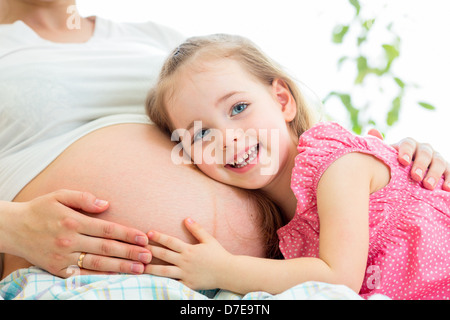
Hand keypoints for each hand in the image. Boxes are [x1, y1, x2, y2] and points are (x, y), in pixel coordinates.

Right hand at [1, 190, 151, 277]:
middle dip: (130, 252)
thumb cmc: (40, 209)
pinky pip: (82, 274)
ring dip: (121, 267)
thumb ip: (84, 198)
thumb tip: (106, 204)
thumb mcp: (59, 195)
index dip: (127, 234)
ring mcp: (63, 257)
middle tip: (149, 256)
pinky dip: (100, 276)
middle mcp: (70, 241)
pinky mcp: (57, 269)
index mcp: (73, 221)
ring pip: (98, 263)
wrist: (13, 228)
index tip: (144, 237)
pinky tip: (116, 276)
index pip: (107, 229)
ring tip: (139, 269)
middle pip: (106, 248)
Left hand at [145, 218, 230, 289]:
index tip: (148, 233)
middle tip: (138, 247)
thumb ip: (197, 229)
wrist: (228, 272)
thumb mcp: (209, 239)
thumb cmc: (219, 254)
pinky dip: (162, 283)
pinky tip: (151, 282)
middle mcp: (185, 261)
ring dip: (150, 268)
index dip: (159, 237)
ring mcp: (185, 274)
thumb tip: (186, 218)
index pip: (170, 242)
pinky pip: (172, 284)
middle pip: (164, 255)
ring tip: (139, 266)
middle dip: (150, 250)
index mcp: (189, 249)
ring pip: (164, 271)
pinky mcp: (187, 284)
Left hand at [368, 129, 449, 190]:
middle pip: (424, 153)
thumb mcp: (385, 157)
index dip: (405, 151)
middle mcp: (423, 149)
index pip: (407, 143)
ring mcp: (436, 158)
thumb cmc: (392, 166)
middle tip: (415, 176)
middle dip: (420, 164)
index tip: (401, 162)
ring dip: (434, 174)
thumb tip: (372, 130)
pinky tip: (446, 189)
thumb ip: (379, 147)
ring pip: (439, 162)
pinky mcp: (446, 169)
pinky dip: (449, 180)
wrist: (404, 176)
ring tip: (428, 186)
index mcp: (408, 144)